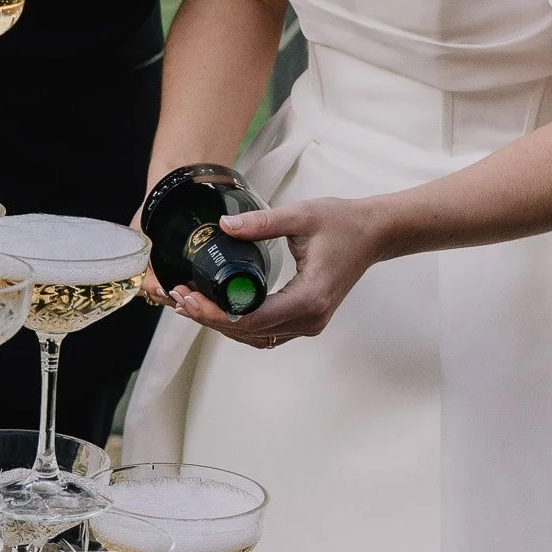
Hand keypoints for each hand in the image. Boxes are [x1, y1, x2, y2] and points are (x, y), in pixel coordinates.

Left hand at [166, 197, 378, 347]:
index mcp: (309, 298)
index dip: (215, 313)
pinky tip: (217, 308)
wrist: (373, 234)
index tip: (189, 297)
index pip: (252, 318)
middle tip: (178, 299)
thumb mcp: (301, 215)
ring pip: (255, 336)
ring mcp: (309, 323)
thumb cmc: (342, 223)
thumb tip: (223, 227)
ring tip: (190, 304)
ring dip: (221, 324)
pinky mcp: (306, 319)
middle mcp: (309, 319)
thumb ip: (261, 222)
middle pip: (249, 332)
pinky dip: (239, 323)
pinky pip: (266, 331)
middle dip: (210, 318)